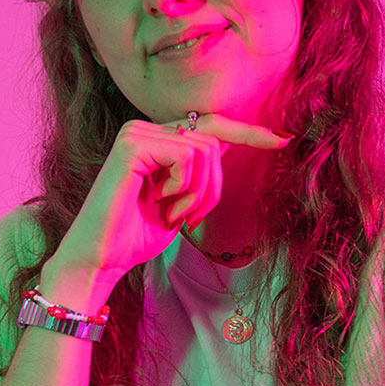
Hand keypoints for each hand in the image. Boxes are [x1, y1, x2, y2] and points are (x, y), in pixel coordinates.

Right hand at [53, 114, 290, 281]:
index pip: (212, 126)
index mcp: (158, 140)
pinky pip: (187, 155)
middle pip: (214, 141)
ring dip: (197, 193)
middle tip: (189, 218)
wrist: (102, 259)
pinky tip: (160, 203)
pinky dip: (183, 188)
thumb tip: (226, 146)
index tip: (283, 140)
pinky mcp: (133, 143)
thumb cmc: (136, 236)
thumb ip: (198, 173)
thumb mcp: (181, 202)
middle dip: (213, 187)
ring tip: (172, 215)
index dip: (248, 133)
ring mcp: (137, 133)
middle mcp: (146, 129)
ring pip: (204, 150)